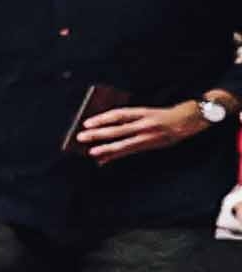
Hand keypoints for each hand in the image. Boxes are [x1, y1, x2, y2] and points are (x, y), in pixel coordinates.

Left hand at [72, 99, 211, 160]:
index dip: (102, 118)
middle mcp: (146, 124)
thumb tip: (106, 124)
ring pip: (124, 144)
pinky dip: (115, 156)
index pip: (119, 114)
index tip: (86, 122)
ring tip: (91, 152)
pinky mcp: (152, 146)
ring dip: (106, 149)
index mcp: (144, 112)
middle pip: (118, 129)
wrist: (190, 120)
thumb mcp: (148, 111)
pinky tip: (102, 160)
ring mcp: (149, 137)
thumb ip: (129, 117)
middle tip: (81, 137)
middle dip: (99, 134)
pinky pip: (130, 152)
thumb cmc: (165, 114)